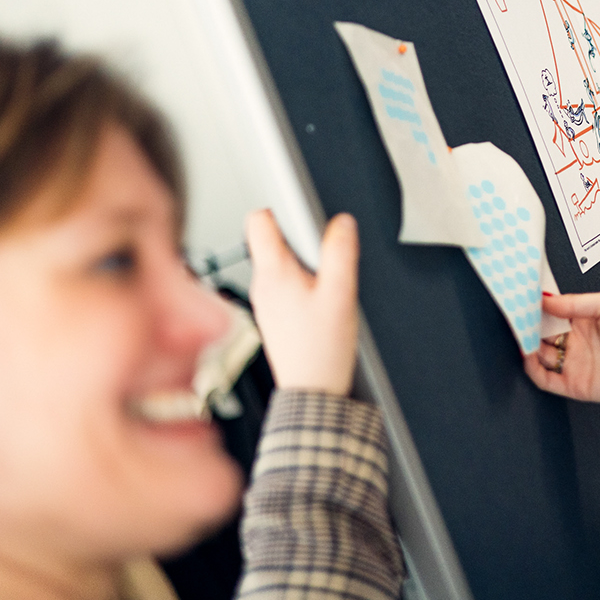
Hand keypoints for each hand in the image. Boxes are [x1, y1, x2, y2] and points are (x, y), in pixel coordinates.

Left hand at [246, 210, 359, 395]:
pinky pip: (284, 284)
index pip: (258, 219)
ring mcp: (266, 301)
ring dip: (303, 263)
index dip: (281, 208)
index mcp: (273, 273)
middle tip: (324, 256)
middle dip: (298, 239)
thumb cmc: (321, 351)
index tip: (302, 212)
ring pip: (279, 263)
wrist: (312, 391)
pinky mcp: (274, 315)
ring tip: (325, 284)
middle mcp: (262, 285)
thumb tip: (341, 223)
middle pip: (271, 239)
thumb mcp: (341, 295)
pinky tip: (320, 302)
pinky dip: (302, 284)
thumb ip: (340, 253)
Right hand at [523, 291, 599, 403]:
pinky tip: (528, 356)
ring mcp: (576, 363)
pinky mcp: (576, 385)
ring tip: (520, 334)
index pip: (552, 314)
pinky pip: (546, 380)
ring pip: (540, 356)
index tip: (522, 301)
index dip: (537, 309)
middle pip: (543, 334)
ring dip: (528, 346)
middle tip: (516, 317)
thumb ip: (574, 303)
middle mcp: (578, 342)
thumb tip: (545, 299)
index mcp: (585, 320)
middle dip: (528, 326)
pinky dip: (533, 369)